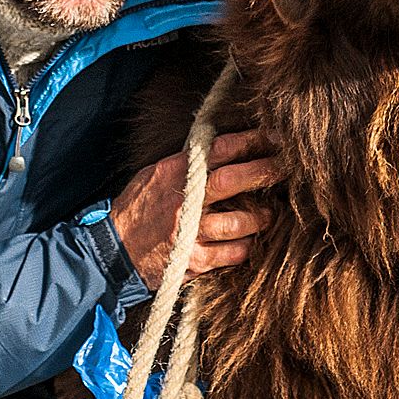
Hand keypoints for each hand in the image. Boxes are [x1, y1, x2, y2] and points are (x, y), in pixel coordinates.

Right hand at [111, 128, 279, 278]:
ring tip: (269, 215)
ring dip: (261, 218)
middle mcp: (183, 201)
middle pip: (233, 180)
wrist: (112, 251)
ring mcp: (190, 232)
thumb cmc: (138, 209)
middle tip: (286, 168)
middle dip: (265, 172)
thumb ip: (186, 164)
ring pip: (240, 223)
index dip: (250, 141)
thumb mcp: (154, 176)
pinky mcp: (194, 261)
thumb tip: (223, 148)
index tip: (274, 137)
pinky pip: (233, 253)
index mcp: (173, 173)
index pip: (218, 149)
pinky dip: (245, 246)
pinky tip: (247, 241)